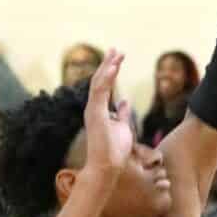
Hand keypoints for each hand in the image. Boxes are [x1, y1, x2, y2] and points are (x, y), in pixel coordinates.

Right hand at [82, 49, 132, 179]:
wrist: (106, 166)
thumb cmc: (113, 150)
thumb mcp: (123, 126)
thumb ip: (122, 113)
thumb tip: (124, 101)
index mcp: (99, 109)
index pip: (104, 85)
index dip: (110, 70)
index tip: (117, 58)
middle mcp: (93, 107)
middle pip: (99, 80)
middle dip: (108, 64)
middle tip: (116, 50)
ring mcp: (93, 110)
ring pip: (98, 83)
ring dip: (108, 67)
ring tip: (117, 54)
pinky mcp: (95, 114)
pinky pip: (100, 92)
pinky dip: (107, 78)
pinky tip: (114, 67)